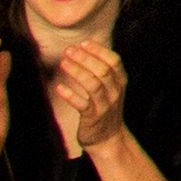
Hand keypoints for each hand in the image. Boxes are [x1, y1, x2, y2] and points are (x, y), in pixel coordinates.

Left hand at [47, 37, 128, 158]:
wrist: (108, 138)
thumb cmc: (105, 108)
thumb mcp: (111, 88)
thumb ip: (103, 72)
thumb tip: (85, 50)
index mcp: (121, 82)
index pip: (114, 61)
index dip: (99, 50)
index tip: (84, 42)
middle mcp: (115, 92)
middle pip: (102, 70)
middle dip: (85, 58)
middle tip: (69, 50)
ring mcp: (105, 105)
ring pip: (93, 85)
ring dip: (77, 72)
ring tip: (63, 63)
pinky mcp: (93, 118)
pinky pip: (82, 104)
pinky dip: (70, 95)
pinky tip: (59, 88)